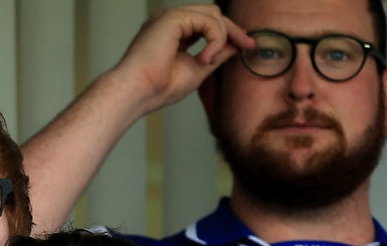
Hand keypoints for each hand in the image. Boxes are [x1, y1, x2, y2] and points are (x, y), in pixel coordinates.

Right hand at [112, 4, 254, 114]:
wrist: (138, 92)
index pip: (207, 24)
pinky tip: (204, 57)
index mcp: (173, 33)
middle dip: (233, 30)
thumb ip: (215, 55)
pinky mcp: (173, 18)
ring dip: (220, 38)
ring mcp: (170, 17)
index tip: (247, 46)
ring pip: (212, 14)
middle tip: (248, 45)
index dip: (229, 34)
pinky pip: (207, 20)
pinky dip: (213, 39)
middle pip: (212, 13)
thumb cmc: (158, 88)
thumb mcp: (197, 70)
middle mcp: (170, 21)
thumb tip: (234, 46)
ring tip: (208, 61)